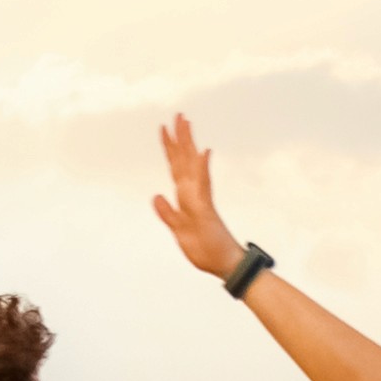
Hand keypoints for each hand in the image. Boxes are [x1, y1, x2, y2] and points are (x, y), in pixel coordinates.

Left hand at [152, 114, 241, 278]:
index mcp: (184, 198)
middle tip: (179, 115)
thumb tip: (156, 195)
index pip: (176, 167)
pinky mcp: (206, 210)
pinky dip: (202, 169)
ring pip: (191, 166)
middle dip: (180, 137)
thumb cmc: (205, 249)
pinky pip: (203, 186)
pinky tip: (203, 153)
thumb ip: (168, 214)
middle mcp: (192, 194)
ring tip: (186, 123)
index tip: (165, 127)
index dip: (170, 148)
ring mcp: (200, 200)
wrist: (224, 265)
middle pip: (184, 160)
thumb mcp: (179, 231)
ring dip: (188, 144)